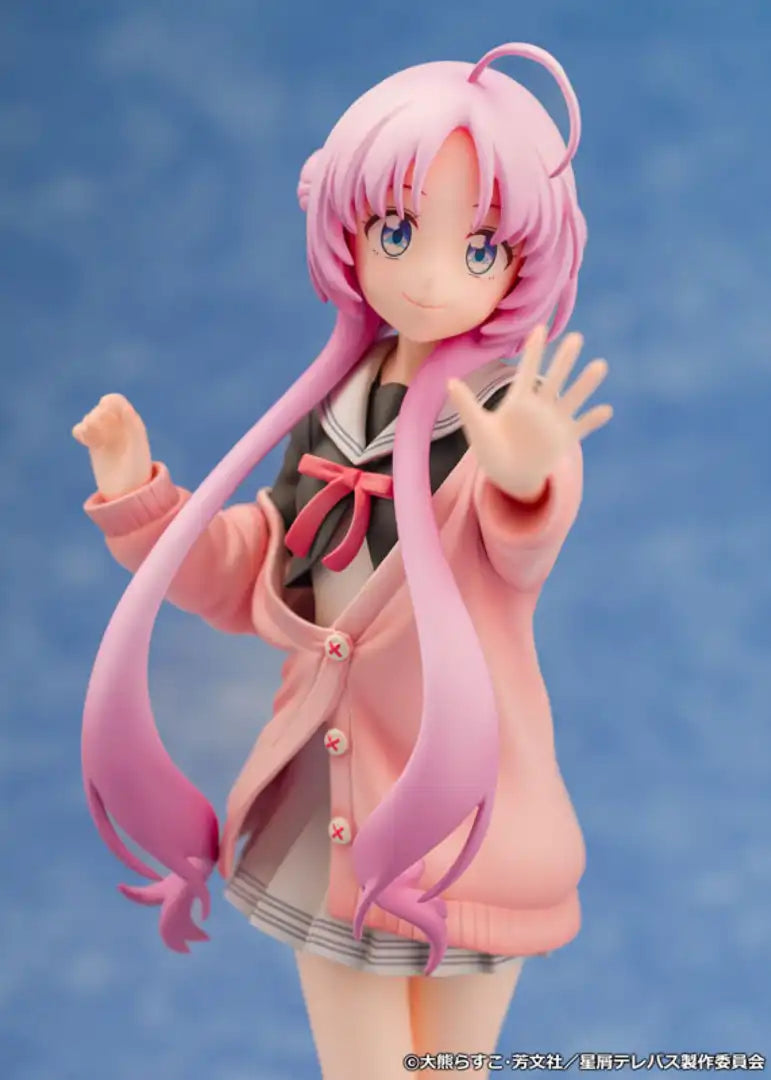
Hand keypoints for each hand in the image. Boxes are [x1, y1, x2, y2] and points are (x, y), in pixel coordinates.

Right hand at [72, 393, 152, 498]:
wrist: (127, 492)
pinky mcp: (94, 446)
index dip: (107, 405)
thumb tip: (122, 406)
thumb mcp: (137, 447)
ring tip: (94, 440)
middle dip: (97, 416)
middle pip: (100, 408)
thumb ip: (132, 425)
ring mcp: (106, 436)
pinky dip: (80, 431)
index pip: (114, 401)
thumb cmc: (137, 471)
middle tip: (102, 434)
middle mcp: (119, 427)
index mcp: (132, 423)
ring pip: (89, 418)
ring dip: (88, 424)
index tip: (107, 418)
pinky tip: (85, 441)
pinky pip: (81, 430)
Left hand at [447, 325, 611, 500]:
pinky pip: (581, 427)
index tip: (540, 328)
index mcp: (518, 400)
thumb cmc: (491, 450)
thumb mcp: (477, 428)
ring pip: (572, 398)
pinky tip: (606, 410)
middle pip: (554, 378)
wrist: (508, 476)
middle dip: (564, 360)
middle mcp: (540, 406)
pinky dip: (593, 420)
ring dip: (585, 384)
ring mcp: (554, 421)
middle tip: (576, 338)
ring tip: (600, 366)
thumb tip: (449, 381)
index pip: (527, 370)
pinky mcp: (564, 439)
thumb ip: (466, 404)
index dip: (533, 351)